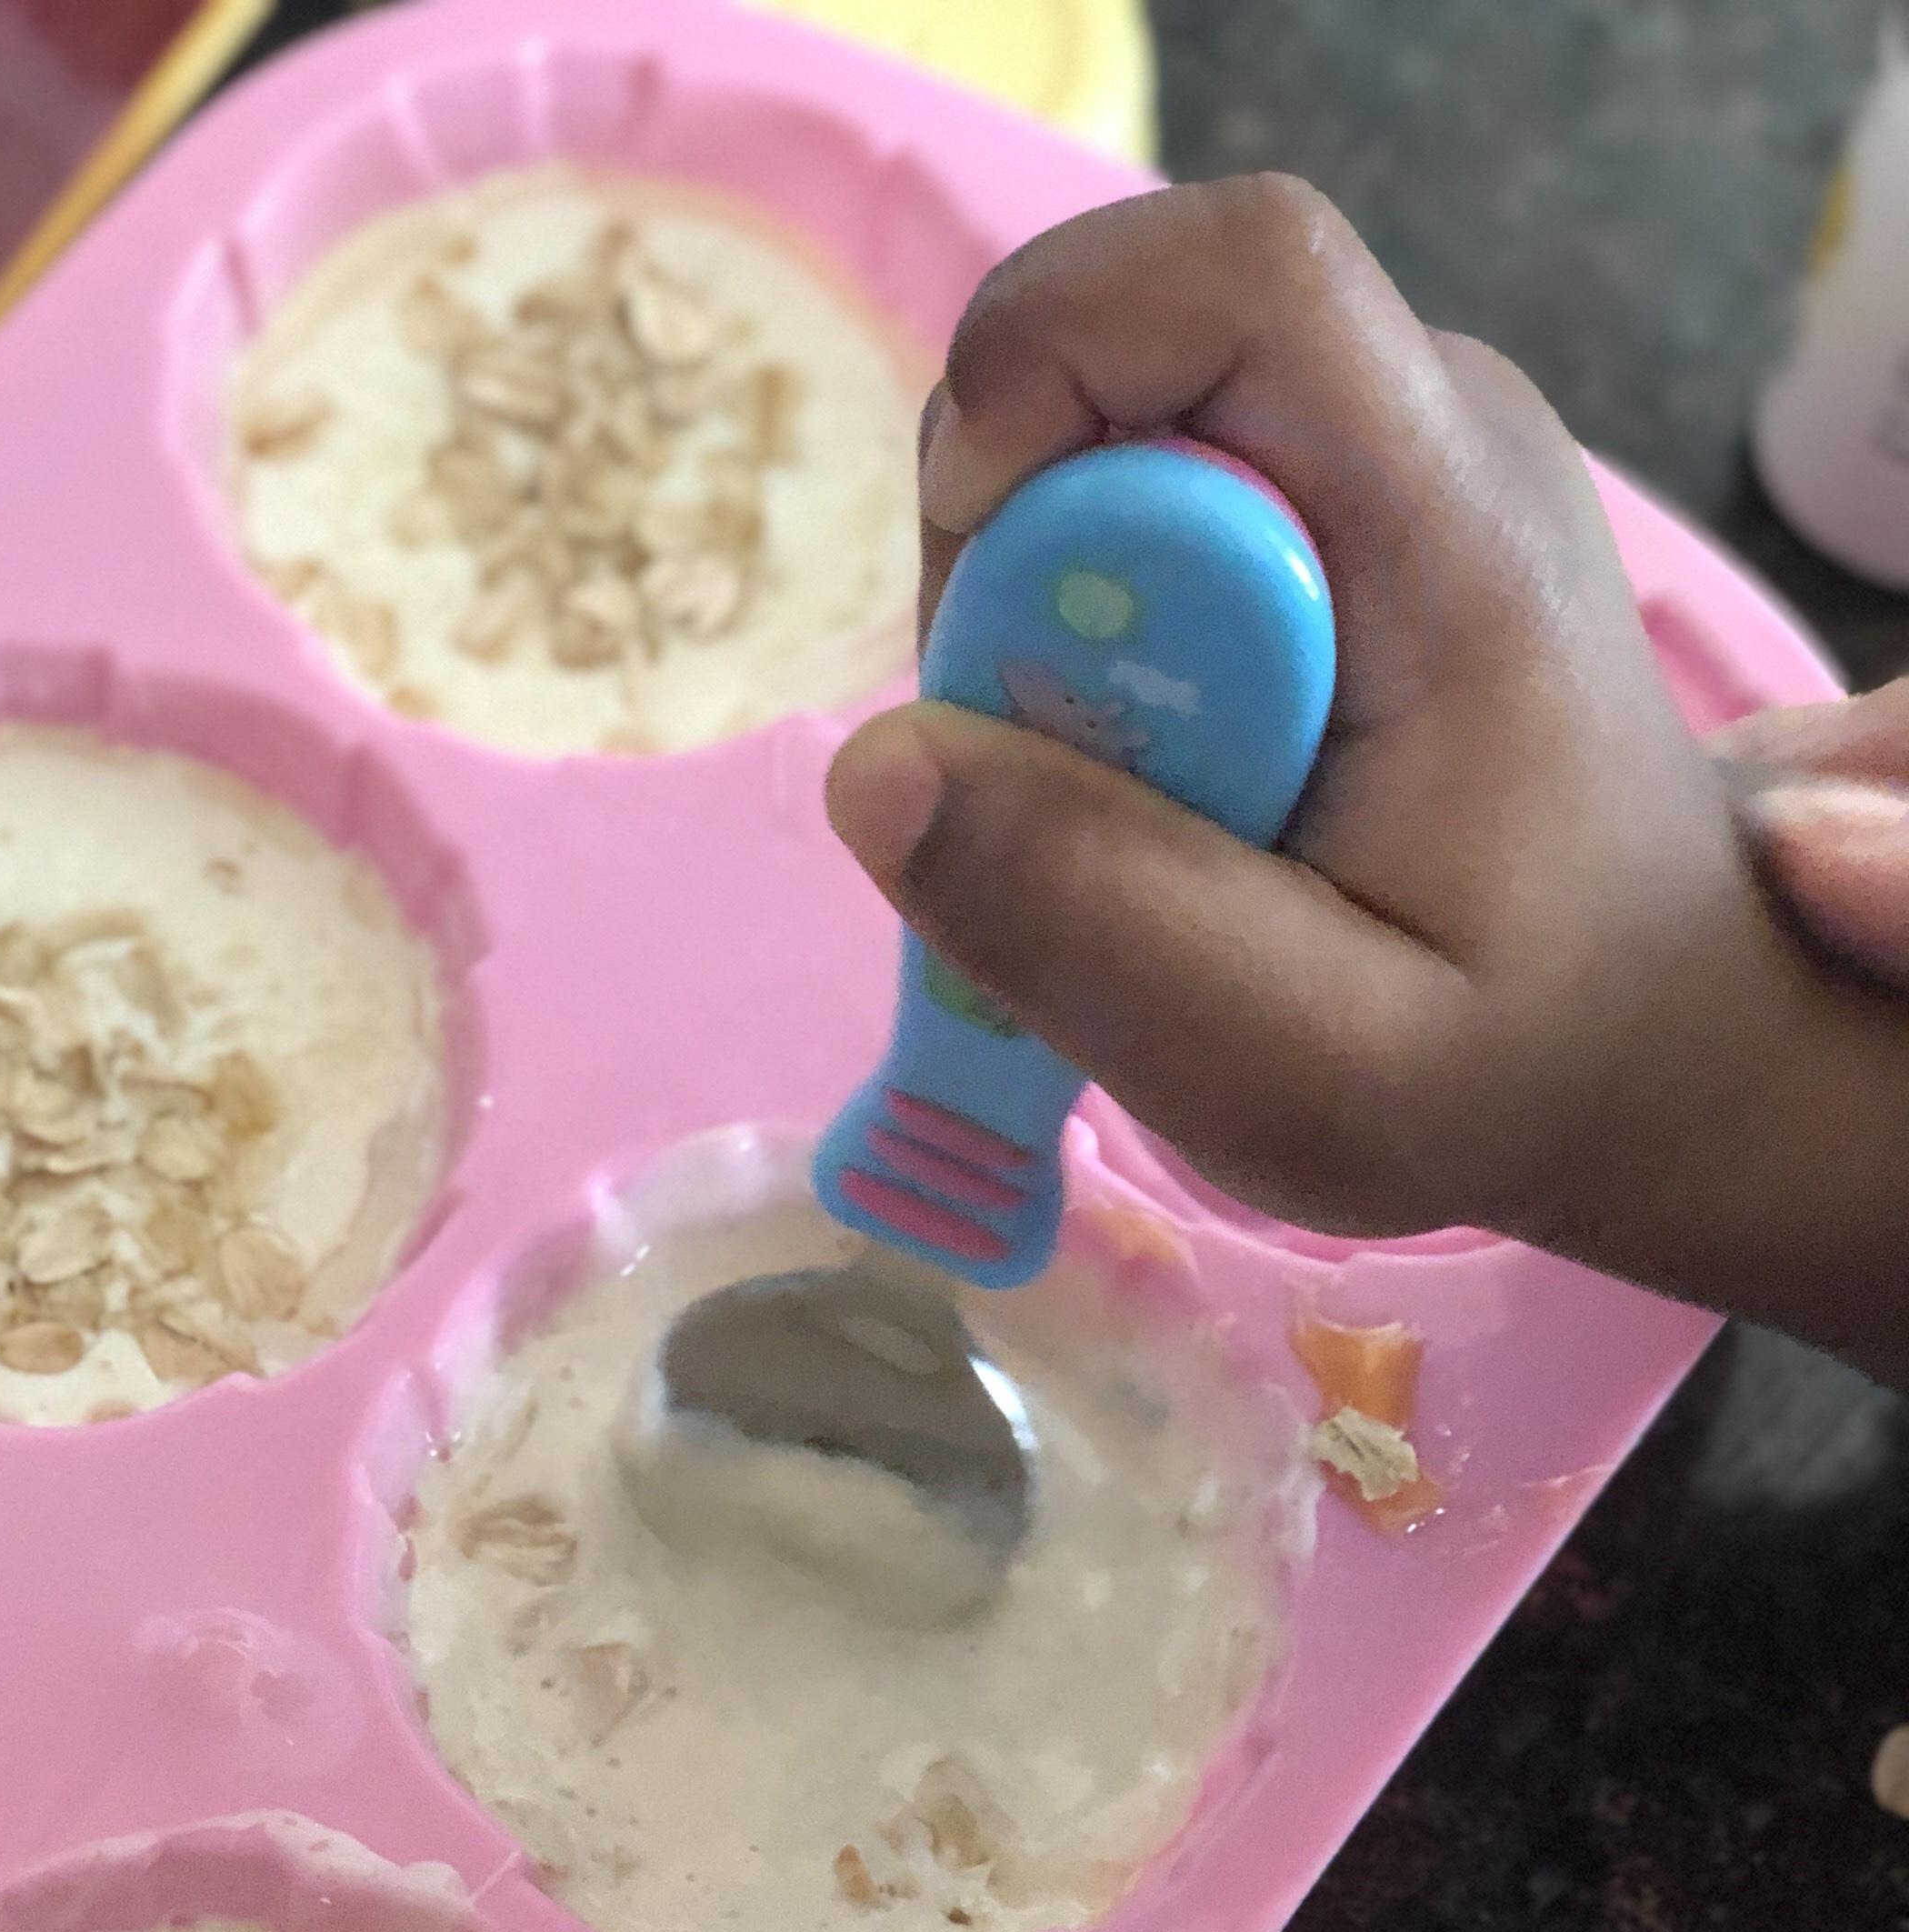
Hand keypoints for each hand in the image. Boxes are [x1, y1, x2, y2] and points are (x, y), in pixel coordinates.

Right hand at [824, 177, 1908, 1389]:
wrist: (1641, 1038)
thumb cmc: (1501, 1061)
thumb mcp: (1311, 1071)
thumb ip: (1107, 928)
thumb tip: (875, 769)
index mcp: (1452, 529)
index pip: (1242, 274)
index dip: (1054, 363)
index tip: (988, 581)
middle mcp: (1421, 432)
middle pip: (1121, 361)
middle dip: (1008, 559)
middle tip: (1040, 783)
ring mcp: (1372, 460)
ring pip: (1098, 441)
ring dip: (1028, 622)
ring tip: (1103, 816)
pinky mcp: (1322, 514)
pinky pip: (1126, 509)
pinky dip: (1072, 646)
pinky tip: (1132, 794)